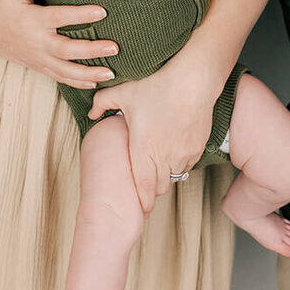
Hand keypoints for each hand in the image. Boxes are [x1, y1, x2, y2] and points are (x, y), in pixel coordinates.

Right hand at [0, 0, 118, 87]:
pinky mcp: (35, 65)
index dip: (81, 15)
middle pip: (67, 49)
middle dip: (92, 50)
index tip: (102, 11)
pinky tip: (94, 82)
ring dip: (88, 73)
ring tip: (111, 72)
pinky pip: (58, 77)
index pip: (60, 18)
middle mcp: (34, 42)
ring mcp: (35, 57)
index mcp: (30, 20)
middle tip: (114, 47)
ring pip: (64, 70)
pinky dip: (76, 82)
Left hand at [88, 56, 217, 213]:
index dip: (142, 202)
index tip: (139, 209)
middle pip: (159, 187)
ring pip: (175, 176)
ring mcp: (184, 153)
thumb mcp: (123, 92)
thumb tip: (91, 113)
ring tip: (159, 166)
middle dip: (152, 189)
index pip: (143, 187)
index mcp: (144, 149)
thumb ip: (102, 103)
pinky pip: (188, 165)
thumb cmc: (158, 85)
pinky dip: (180, 164)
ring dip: (166, 175)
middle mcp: (165, 156)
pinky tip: (174, 152)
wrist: (193, 79)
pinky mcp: (198, 147)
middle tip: (145, 187)